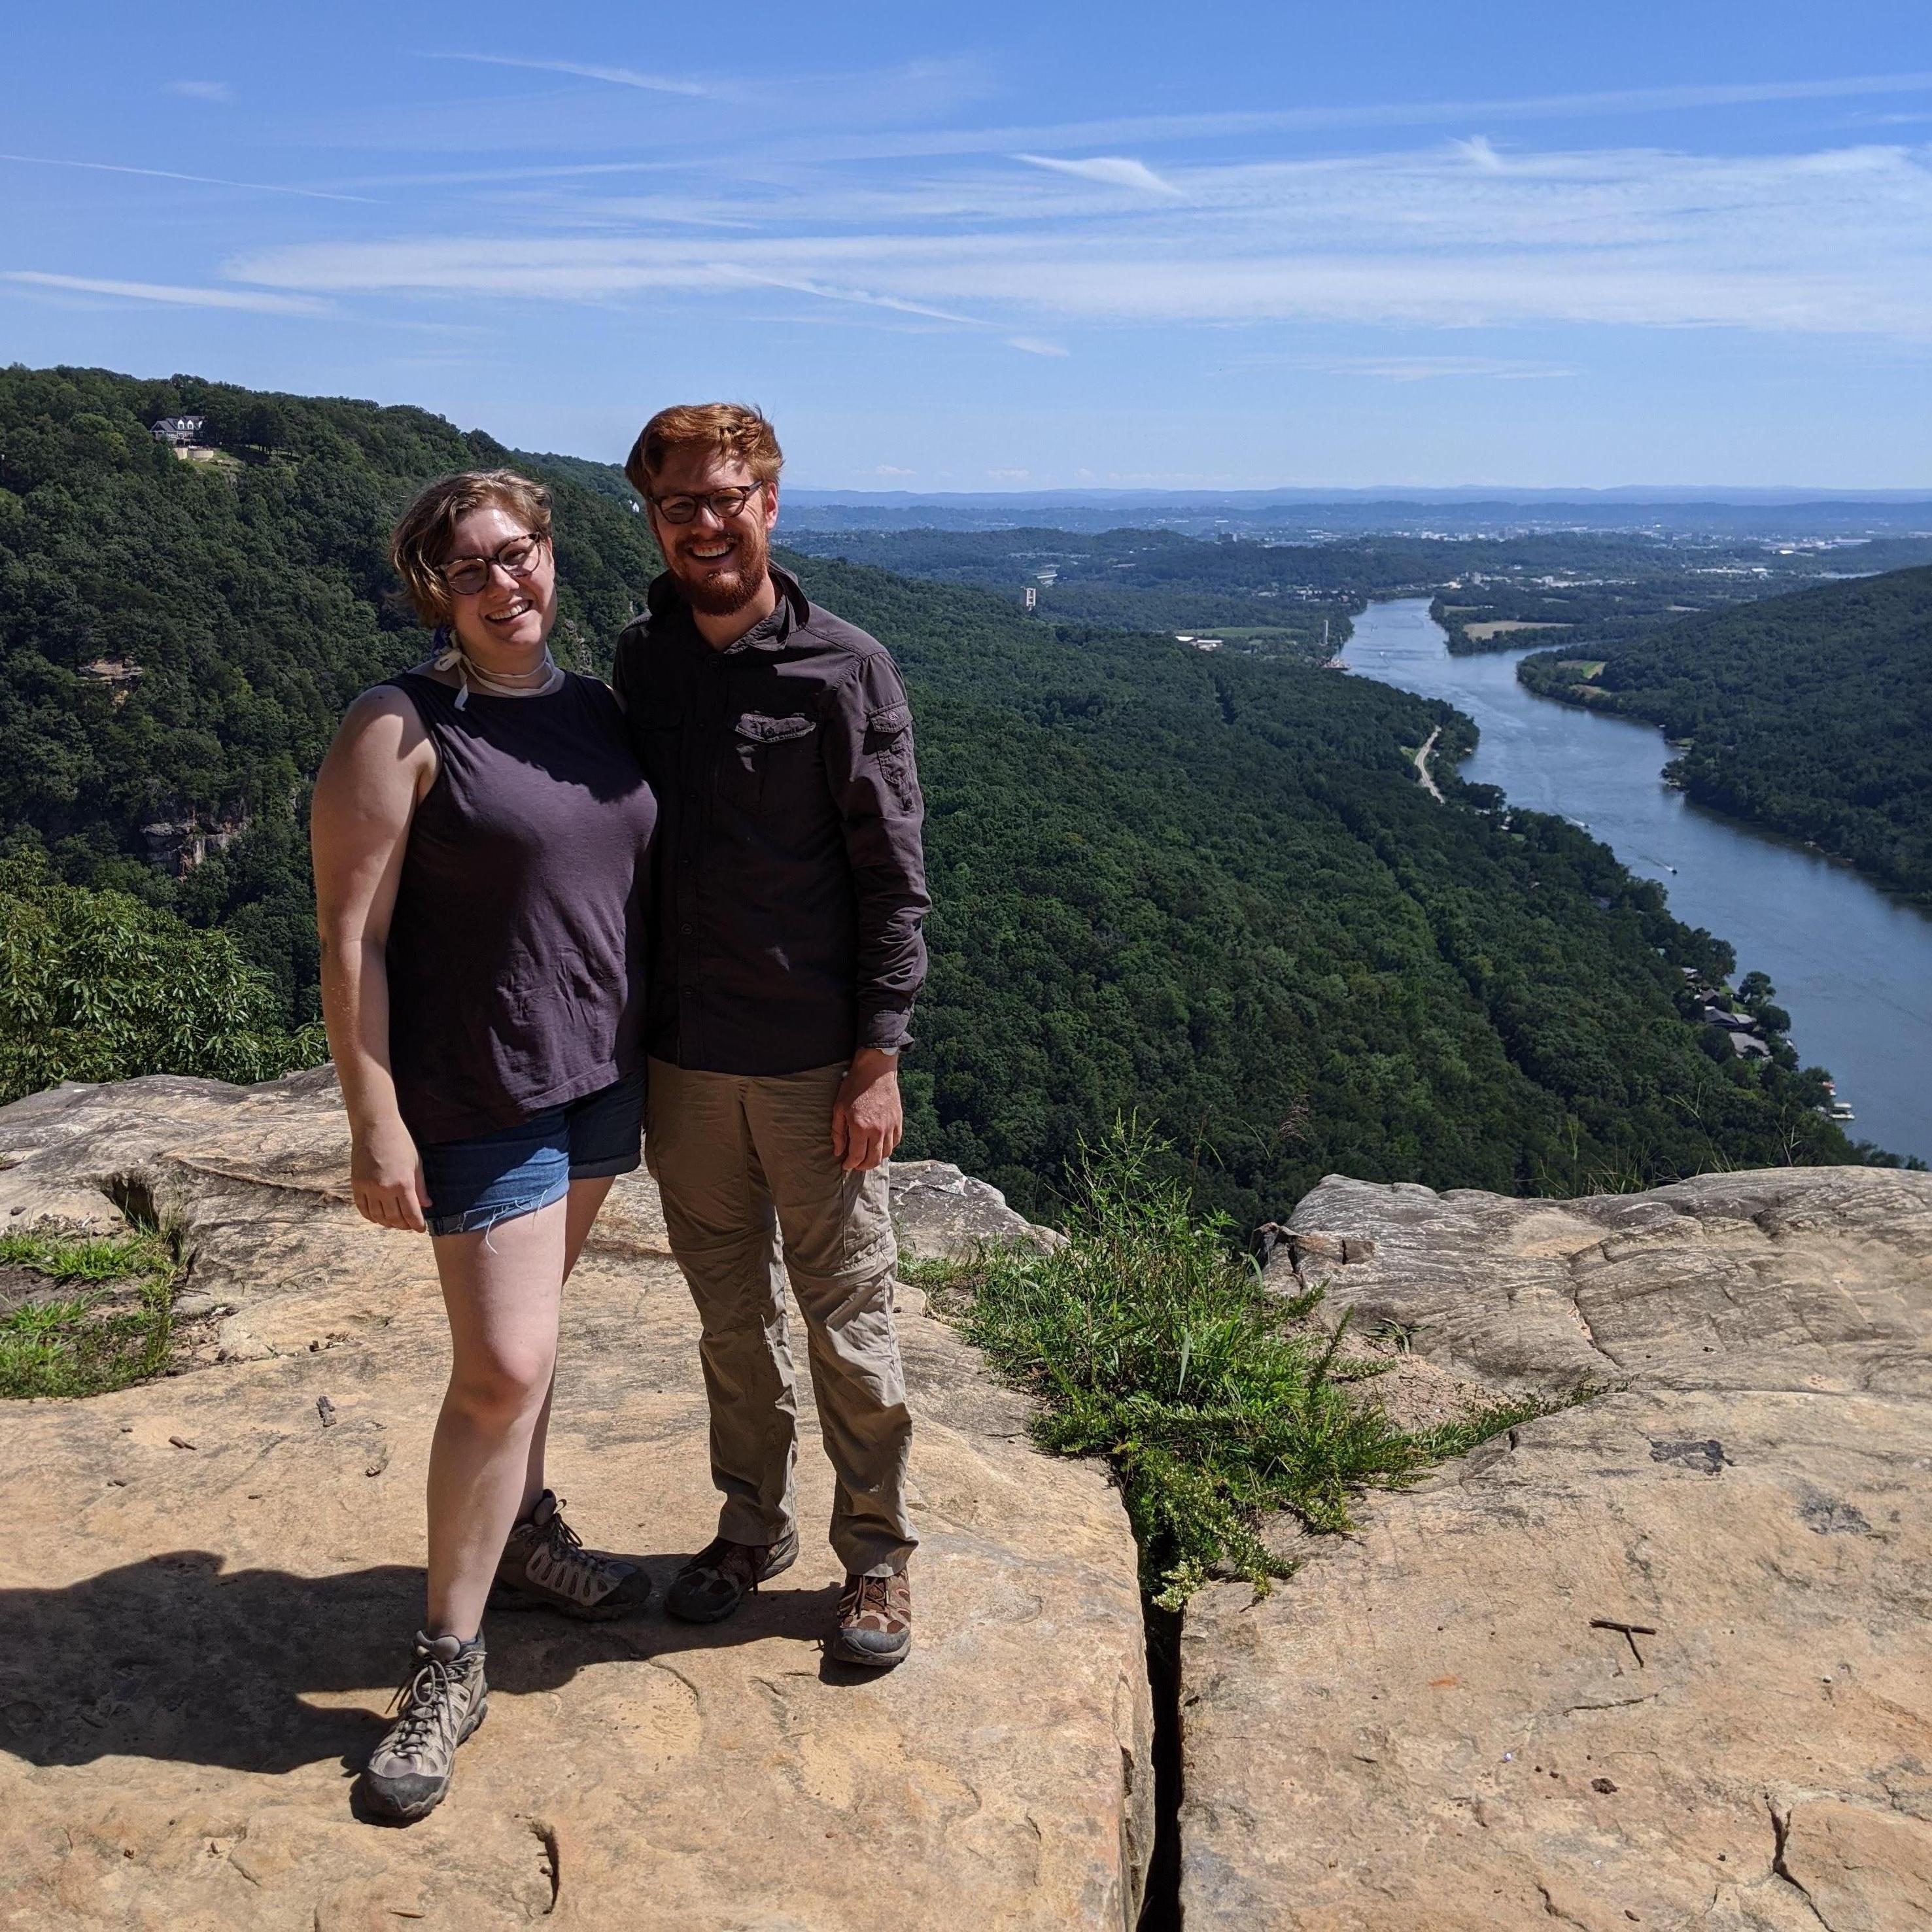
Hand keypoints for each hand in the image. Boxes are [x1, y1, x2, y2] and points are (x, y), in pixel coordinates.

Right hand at [351, 1115, 429, 1231]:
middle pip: (394, 1218)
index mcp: (403, 1183)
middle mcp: (385, 1189)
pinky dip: (371, 1216)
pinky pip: (362, 1208)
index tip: (421, 1229)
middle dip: (403, 1225)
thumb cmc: (400, 1142)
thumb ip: (421, 1187)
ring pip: (377, 1216)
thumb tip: (427, 1205)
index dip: (417, 1225)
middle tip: (409, 1226)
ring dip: (387, 1223)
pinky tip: (378, 1217)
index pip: (411, 1214)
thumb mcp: (416, 1164)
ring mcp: (368, 1188)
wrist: (375, 1127)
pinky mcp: (356, 1184)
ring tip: (395, 1223)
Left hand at [830, 1049, 902, 1172]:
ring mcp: (890, 1126)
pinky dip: (888, 1149)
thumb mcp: (839, 1108)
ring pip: (886, 1154)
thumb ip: (837, 1133)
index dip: (850, 1164)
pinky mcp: (898, 1121)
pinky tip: (880, 1146)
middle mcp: (878, 1131)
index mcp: (860, 1128)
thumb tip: (838, 1152)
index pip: (856, 1156)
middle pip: (873, 1160)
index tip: (845, 1165)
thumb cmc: (854, 1087)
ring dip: (876, 1159)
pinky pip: (895, 1142)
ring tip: (867, 1157)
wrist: (875, 1071)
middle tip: (856, 1164)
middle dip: (863, 1166)